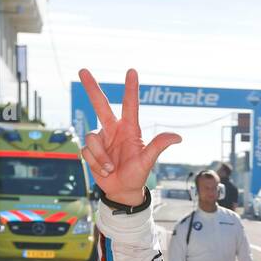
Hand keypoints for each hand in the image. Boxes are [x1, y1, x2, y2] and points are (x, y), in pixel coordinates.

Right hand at [79, 68, 181, 204]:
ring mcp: (101, 139)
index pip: (129, 105)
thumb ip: (158, 146)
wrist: (122, 191)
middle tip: (82, 70)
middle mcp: (113, 130)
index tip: (132, 71)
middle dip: (91, 88)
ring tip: (111, 169)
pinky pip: (86, 151)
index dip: (130, 88)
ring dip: (101, 157)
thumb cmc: (137, 175)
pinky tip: (104, 171)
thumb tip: (178, 137)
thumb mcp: (147, 161)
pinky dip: (95, 164)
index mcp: (129, 129)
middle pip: (100, 105)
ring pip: (92, 138)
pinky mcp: (90, 150)